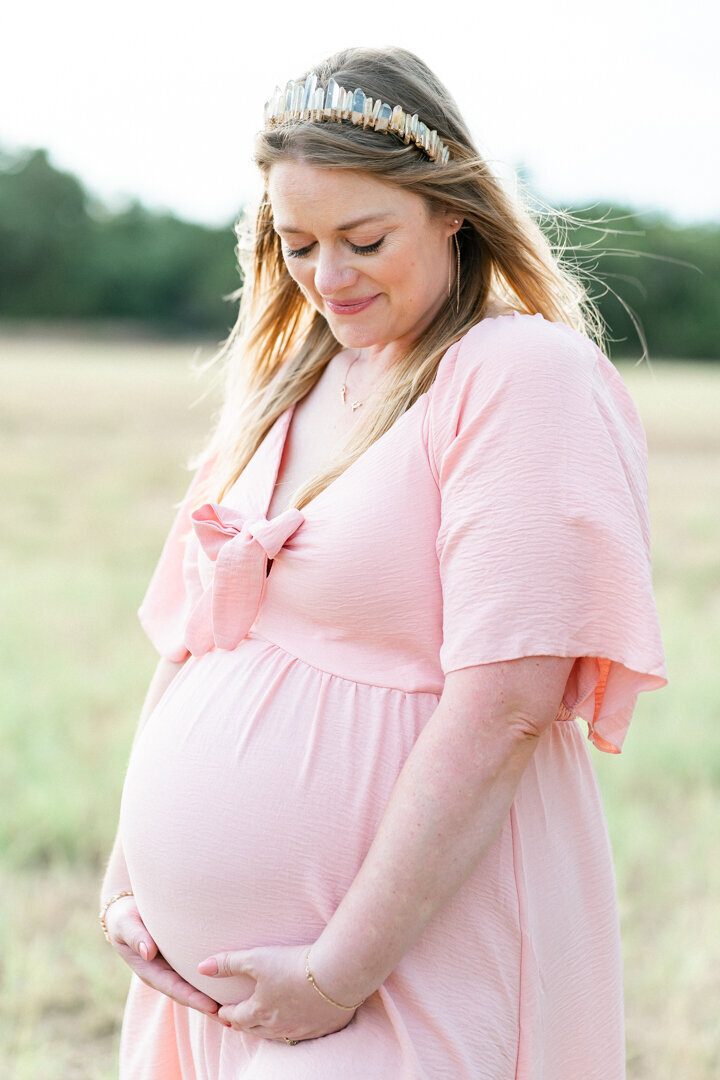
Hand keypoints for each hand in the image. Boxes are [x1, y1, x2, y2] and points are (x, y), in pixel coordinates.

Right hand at [105, 895, 221, 1020]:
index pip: (174, 988)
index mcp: (149, 970)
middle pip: (189, 994)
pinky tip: (232, 987)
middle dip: (208, 1006)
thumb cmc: (124, 917)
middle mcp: (163, 974)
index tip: (211, 1006)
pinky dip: (213, 981)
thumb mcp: (125, 924)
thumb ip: (136, 936)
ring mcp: (172, 968)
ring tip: (238, 1010)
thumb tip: (148, 952)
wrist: (125, 911)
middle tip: (233, 1018)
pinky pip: (198, 973)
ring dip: (214, 999)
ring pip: (195, 987)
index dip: (193, 998)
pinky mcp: (180, 960)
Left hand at [197, 944, 357, 1042]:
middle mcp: (278, 1026)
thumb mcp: (256, 958)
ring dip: (265, 1029)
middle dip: (243, 1024)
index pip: (236, 1017)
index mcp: (259, 1011)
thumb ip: (228, 962)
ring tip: (262, 1022)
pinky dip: (292, 1030)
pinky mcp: (321, 1028)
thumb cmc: (293, 964)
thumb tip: (201, 967)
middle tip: (237, 1020)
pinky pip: (301, 1035)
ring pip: (277, 1035)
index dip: (226, 1012)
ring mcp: (300, 1030)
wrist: (337, 974)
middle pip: (255, 1030)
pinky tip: (294, 1023)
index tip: (221, 1010)